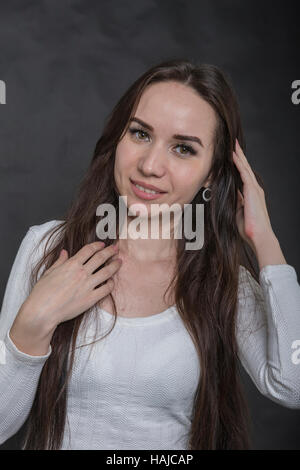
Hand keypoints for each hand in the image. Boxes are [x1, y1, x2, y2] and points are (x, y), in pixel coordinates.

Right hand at [20, 241, 121, 327]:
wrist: (42, 311)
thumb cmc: (42, 293)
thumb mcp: (49, 272)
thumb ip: (59, 261)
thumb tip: (64, 252)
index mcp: (71, 264)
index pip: (88, 250)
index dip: (97, 245)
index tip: (102, 244)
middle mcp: (81, 273)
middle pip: (100, 258)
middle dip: (110, 251)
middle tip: (116, 248)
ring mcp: (87, 286)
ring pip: (107, 272)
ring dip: (115, 265)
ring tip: (120, 262)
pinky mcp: (91, 299)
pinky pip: (106, 289)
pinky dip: (111, 284)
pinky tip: (112, 281)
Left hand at [233, 138, 273, 253]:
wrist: (258, 235)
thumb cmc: (248, 228)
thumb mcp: (238, 211)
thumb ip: (235, 201)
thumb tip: (228, 195)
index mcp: (250, 194)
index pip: (243, 176)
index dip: (237, 165)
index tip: (232, 156)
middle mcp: (254, 189)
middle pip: (245, 168)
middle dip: (239, 156)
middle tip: (233, 144)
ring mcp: (254, 189)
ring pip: (245, 168)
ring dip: (239, 156)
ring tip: (234, 145)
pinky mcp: (252, 191)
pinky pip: (244, 173)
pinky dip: (239, 164)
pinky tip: (234, 156)